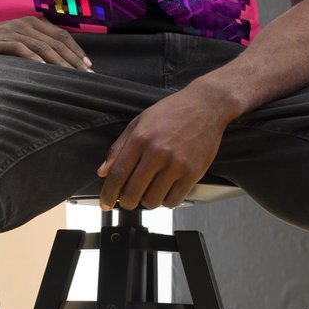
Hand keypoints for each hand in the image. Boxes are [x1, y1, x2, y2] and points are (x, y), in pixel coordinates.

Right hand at [0, 15, 92, 71]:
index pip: (61, 35)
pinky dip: (33, 59)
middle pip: (54, 41)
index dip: (76, 50)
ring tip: (69, 76)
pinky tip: (43, 69)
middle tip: (85, 76)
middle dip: (72, 60)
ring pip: (41, 46)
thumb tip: (63, 65)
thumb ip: (37, 48)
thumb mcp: (18, 44)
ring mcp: (9, 31)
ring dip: (58, 62)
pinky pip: (19, 49)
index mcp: (31, 22)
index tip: (88, 66)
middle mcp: (22, 24)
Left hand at [96, 89, 230, 210]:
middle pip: (133, 192)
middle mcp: (157, 152)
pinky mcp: (193, 172)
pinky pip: (174, 200)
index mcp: (140, 138)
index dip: (108, 194)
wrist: (206, 105)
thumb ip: (119, 147)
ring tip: (149, 192)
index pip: (117, 174)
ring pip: (153, 200)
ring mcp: (176, 163)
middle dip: (126, 202)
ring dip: (147, 202)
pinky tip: (165, 191)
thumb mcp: (139, 122)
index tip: (106, 203)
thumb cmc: (172, 112)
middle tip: (128, 200)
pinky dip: (166, 201)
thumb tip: (103, 172)